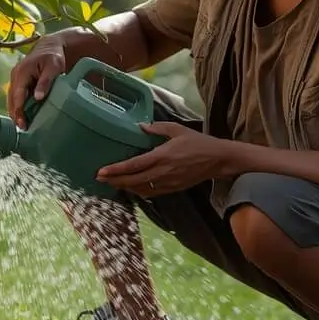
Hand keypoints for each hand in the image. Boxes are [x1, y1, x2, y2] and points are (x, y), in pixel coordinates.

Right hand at [7, 38, 67, 126]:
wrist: (49, 47)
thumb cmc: (53, 56)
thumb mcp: (53, 68)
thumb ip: (45, 82)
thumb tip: (38, 98)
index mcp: (22, 72)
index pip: (18, 95)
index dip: (19, 111)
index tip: (22, 124)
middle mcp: (15, 75)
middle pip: (12, 99)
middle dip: (15, 114)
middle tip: (22, 128)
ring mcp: (15, 78)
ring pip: (12, 99)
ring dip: (16, 111)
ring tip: (22, 126)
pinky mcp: (18, 82)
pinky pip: (16, 96)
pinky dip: (18, 106)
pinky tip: (23, 116)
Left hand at [96, 123, 236, 197]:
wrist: (218, 160)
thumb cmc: (198, 142)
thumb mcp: (178, 129)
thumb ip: (157, 128)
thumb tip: (141, 126)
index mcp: (161, 156)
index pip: (133, 165)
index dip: (116, 170)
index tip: (101, 171)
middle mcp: (162, 172)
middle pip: (132, 180)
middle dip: (115, 181)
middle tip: (100, 179)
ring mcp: (168, 182)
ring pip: (141, 189)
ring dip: (125, 187)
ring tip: (112, 182)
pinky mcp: (173, 189)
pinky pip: (151, 193)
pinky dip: (139, 191)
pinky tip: (132, 187)